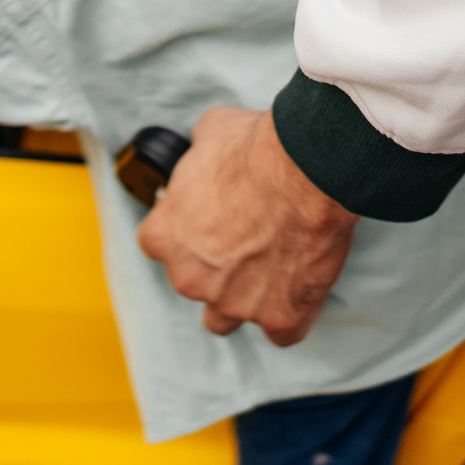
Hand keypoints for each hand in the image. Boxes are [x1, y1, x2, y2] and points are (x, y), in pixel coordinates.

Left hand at [137, 106, 357, 345]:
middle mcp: (191, 278)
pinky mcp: (280, 316)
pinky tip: (298, 295)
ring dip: (239, 301)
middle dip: (212, 266)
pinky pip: (281, 333)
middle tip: (244, 238)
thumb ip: (199, 151)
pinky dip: (289, 317)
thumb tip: (204, 146)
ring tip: (267, 273)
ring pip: (224, 319)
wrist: (306, 172)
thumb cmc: (256, 149)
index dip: (183, 231)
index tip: (203, 219)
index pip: (158, 244)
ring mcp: (235, 303)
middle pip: (191, 283)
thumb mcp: (211, 131)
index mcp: (166, 236)